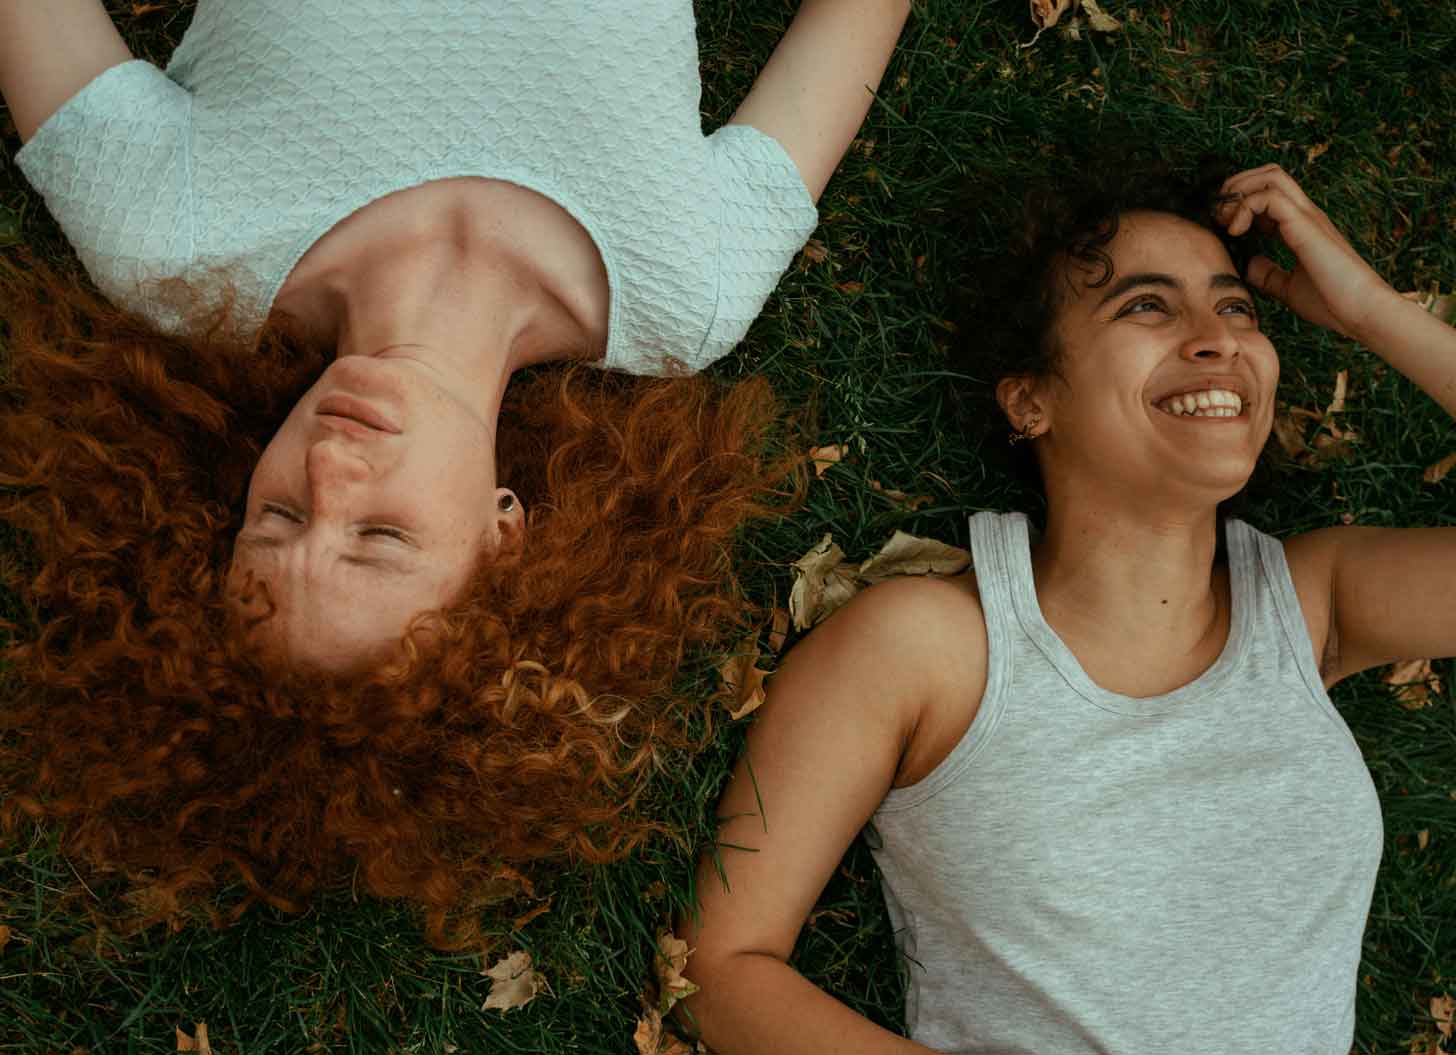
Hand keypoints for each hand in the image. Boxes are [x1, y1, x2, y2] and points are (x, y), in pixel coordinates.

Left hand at [1215, 164, 1394, 339]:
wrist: (1361, 312)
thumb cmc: (1332, 303)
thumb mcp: (1289, 288)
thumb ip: (1270, 275)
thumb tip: (1251, 264)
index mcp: (1302, 227)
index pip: (1269, 193)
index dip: (1241, 202)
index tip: (1223, 225)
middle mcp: (1305, 215)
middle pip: (1270, 173)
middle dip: (1237, 186)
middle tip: (1219, 214)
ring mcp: (1307, 216)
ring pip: (1270, 176)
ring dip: (1239, 192)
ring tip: (1225, 219)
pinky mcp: (1305, 225)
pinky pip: (1269, 196)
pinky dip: (1245, 207)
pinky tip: (1236, 231)